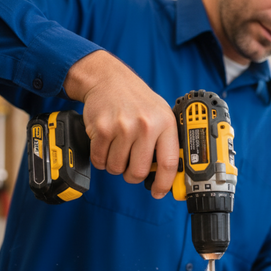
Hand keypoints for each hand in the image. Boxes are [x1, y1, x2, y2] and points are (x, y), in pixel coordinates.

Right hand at [64, 51, 179, 198]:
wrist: (108, 79)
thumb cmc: (136, 100)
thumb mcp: (160, 114)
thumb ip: (166, 141)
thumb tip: (171, 174)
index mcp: (165, 123)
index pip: (169, 163)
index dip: (164, 184)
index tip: (158, 192)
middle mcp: (146, 126)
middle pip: (139, 172)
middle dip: (133, 176)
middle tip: (131, 167)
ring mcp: (123, 127)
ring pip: (117, 169)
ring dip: (115, 166)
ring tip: (118, 149)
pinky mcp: (102, 130)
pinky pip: (100, 161)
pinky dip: (101, 159)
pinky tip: (105, 145)